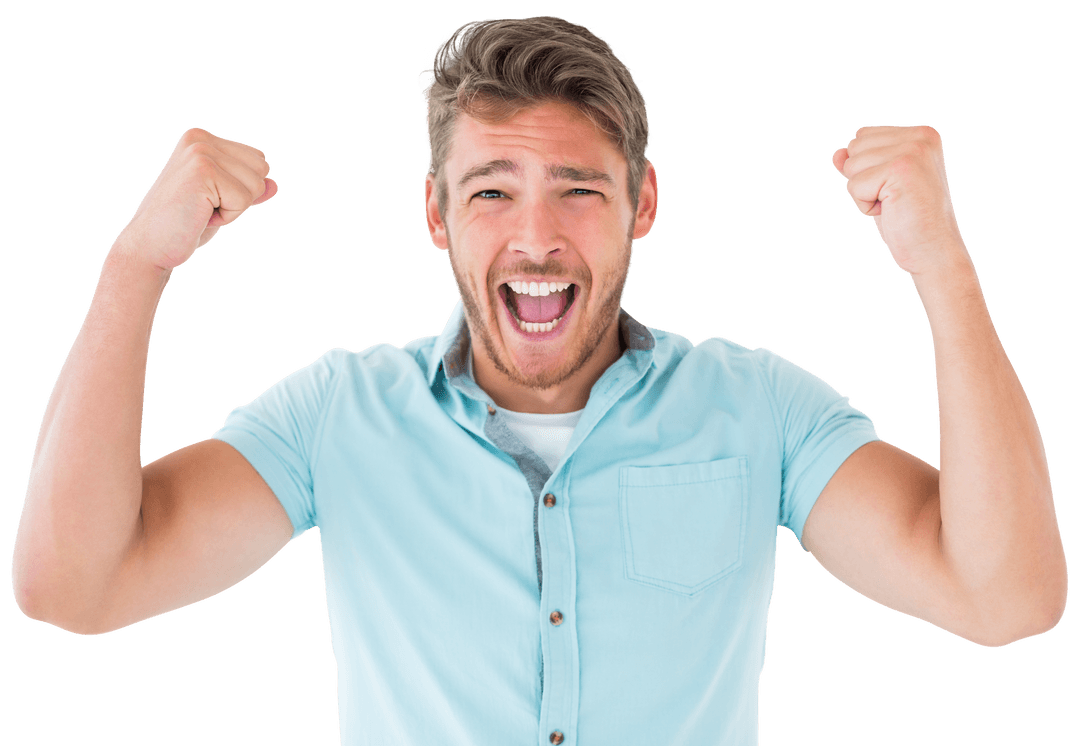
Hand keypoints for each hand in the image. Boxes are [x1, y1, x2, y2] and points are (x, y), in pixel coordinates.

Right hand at [116, 128, 276, 271]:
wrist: (149, 247)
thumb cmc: (184, 225)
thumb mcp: (221, 203)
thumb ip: (247, 190)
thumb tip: (274, 185)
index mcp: (201, 139)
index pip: (257, 161)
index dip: (241, 190)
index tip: (208, 199)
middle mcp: (200, 139)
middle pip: (261, 169)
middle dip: (241, 197)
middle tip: (204, 207)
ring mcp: (200, 152)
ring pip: (256, 185)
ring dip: (233, 208)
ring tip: (201, 211)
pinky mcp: (203, 171)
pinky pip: (244, 200)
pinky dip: (227, 217)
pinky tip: (200, 216)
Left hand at [832, 125, 966, 276]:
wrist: (932, 250)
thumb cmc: (907, 220)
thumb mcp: (880, 186)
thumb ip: (861, 164)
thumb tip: (837, 153)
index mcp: (921, 135)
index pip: (863, 136)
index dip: (867, 169)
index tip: (894, 187)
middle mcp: (920, 137)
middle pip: (855, 147)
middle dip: (863, 179)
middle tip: (894, 198)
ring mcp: (912, 151)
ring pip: (851, 166)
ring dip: (864, 194)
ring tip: (893, 204)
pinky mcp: (900, 169)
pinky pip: (854, 186)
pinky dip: (865, 206)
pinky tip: (891, 211)